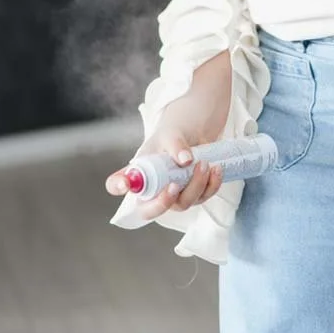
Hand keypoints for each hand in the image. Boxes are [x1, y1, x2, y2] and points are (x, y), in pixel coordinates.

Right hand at [105, 50, 231, 220]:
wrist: (203, 123)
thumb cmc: (179, 125)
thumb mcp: (173, 131)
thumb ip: (175, 144)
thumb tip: (185, 160)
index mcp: (140, 168)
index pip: (117, 182)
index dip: (117, 185)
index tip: (125, 184)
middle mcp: (153, 184)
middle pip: (148, 210)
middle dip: (162, 203)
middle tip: (174, 186)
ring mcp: (174, 190)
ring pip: (181, 204)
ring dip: (195, 187)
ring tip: (205, 164)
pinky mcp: (194, 191)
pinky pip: (202, 198)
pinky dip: (210, 186)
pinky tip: (216, 169)